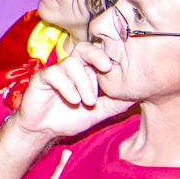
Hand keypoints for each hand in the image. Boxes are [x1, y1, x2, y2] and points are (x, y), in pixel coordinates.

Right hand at [12, 42, 133, 138]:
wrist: (43, 130)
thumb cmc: (69, 118)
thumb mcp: (97, 113)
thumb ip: (115, 105)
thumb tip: (138, 97)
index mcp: (86, 72)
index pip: (98, 55)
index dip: (108, 57)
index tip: (120, 68)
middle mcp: (72, 68)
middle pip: (84, 48)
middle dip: (96, 54)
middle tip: (107, 68)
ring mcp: (56, 71)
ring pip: (71, 63)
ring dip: (83, 82)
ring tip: (88, 101)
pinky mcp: (42, 77)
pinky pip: (54, 73)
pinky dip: (66, 86)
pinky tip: (73, 100)